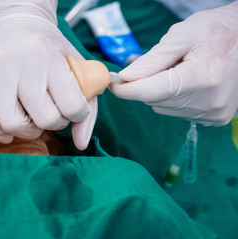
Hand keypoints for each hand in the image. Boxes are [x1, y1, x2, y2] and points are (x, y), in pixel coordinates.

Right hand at [0, 0, 96, 149]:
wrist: (15, 23)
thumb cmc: (50, 51)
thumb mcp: (77, 68)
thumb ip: (88, 107)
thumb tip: (81, 144)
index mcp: (48, 57)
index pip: (72, 106)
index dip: (78, 114)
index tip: (73, 107)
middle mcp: (18, 64)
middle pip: (44, 119)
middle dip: (55, 122)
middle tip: (52, 112)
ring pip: (13, 124)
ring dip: (28, 130)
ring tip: (32, 118)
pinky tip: (9, 125)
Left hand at [109, 1, 237, 125]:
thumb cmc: (216, 29)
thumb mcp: (182, 35)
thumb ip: (152, 59)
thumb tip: (124, 78)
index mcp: (201, 77)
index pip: (150, 91)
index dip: (126, 89)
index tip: (112, 83)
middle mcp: (208, 102)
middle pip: (155, 101)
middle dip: (146, 84)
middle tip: (157, 64)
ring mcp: (213, 113)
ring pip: (164, 108)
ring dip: (161, 91)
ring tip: (178, 70)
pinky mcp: (215, 118)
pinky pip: (178, 112)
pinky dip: (174, 98)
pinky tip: (188, 83)